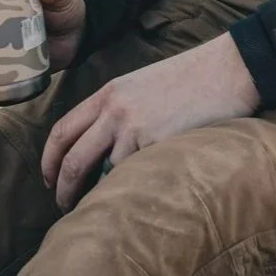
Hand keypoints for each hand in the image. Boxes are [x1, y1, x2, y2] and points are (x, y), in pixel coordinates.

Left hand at [41, 31, 259, 209]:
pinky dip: (130, 187)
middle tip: (64, 205)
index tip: (50, 179)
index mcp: (110, 92)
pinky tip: (138, 189)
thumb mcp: (143, 84)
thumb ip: (119, 109)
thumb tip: (103, 144)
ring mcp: (134, 128)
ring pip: (100, 173)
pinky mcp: (155, 144)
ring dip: (99, 193)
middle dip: (63, 189)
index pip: (63, 129)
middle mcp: (115, 110)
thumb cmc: (191, 77)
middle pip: (71, 159)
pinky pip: (132, 176)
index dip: (49, 159)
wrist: (226, 69)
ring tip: (107, 203)